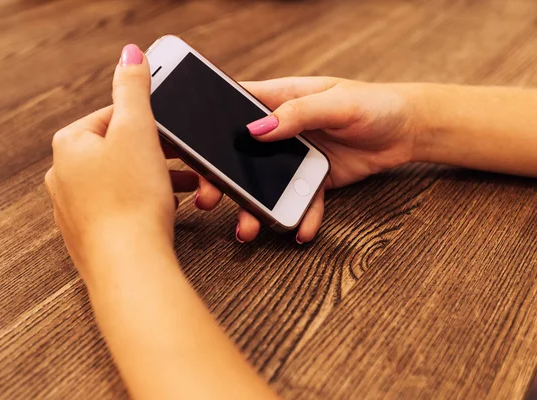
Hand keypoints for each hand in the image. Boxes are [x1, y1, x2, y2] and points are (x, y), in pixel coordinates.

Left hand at [45, 44, 197, 284]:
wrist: (129, 266)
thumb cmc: (130, 200)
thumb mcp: (137, 131)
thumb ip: (133, 89)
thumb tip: (130, 55)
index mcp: (69, 145)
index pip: (112, 115)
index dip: (150, 121)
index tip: (173, 132)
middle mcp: (64, 176)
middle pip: (119, 149)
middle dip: (157, 152)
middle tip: (185, 159)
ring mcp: (75, 209)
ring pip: (123, 179)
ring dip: (156, 177)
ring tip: (186, 186)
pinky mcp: (92, 234)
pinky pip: (122, 207)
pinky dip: (145, 203)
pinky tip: (164, 209)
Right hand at [196, 77, 419, 242]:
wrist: (408, 131)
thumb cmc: (375, 104)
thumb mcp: (339, 103)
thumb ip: (299, 113)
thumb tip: (257, 130)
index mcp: (281, 99)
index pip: (233, 107)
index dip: (206, 124)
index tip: (184, 146)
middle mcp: (282, 130)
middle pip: (241, 154)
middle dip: (222, 178)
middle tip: (208, 199)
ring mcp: (295, 156)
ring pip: (266, 184)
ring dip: (255, 207)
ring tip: (248, 228)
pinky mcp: (312, 179)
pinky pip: (300, 201)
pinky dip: (299, 216)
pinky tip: (300, 230)